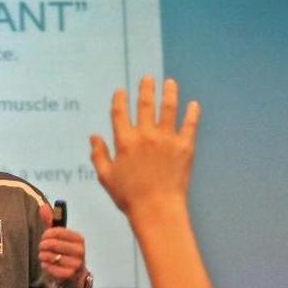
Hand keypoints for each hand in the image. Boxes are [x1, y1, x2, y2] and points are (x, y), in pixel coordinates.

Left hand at [37, 204, 87, 287]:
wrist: (75, 276)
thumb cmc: (64, 252)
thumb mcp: (59, 237)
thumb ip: (50, 222)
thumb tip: (42, 206)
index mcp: (78, 238)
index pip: (56, 231)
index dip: (45, 235)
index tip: (43, 238)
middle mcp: (80, 250)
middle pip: (52, 244)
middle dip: (42, 246)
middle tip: (42, 248)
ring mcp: (77, 263)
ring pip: (50, 256)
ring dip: (43, 256)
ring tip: (44, 257)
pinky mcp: (71, 274)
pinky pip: (51, 268)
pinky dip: (46, 266)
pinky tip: (47, 265)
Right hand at [90, 76, 199, 219]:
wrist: (157, 209)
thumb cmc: (129, 197)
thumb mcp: (106, 177)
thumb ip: (99, 154)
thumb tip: (93, 136)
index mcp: (124, 142)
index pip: (120, 113)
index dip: (120, 99)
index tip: (121, 91)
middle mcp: (145, 135)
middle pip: (145, 104)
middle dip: (146, 88)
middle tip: (147, 78)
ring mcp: (166, 139)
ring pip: (168, 107)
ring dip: (169, 92)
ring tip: (170, 82)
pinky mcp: (184, 146)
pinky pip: (189, 124)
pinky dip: (192, 113)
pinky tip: (193, 104)